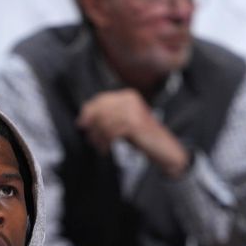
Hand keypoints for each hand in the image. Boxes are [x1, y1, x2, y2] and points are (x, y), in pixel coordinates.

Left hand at [76, 89, 190, 178]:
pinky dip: (105, 143)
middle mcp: (130, 100)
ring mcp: (133, 111)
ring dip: (98, 137)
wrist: (164, 148)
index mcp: (127, 96)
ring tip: (99, 146)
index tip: (81, 124)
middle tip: (91, 140)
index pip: (100, 99)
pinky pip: (111, 132)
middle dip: (92, 126)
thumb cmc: (142, 137)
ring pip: (104, 123)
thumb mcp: (123, 122)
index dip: (88, 112)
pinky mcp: (135, 124)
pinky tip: (105, 149)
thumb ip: (107, 117)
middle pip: (100, 111)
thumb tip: (83, 119)